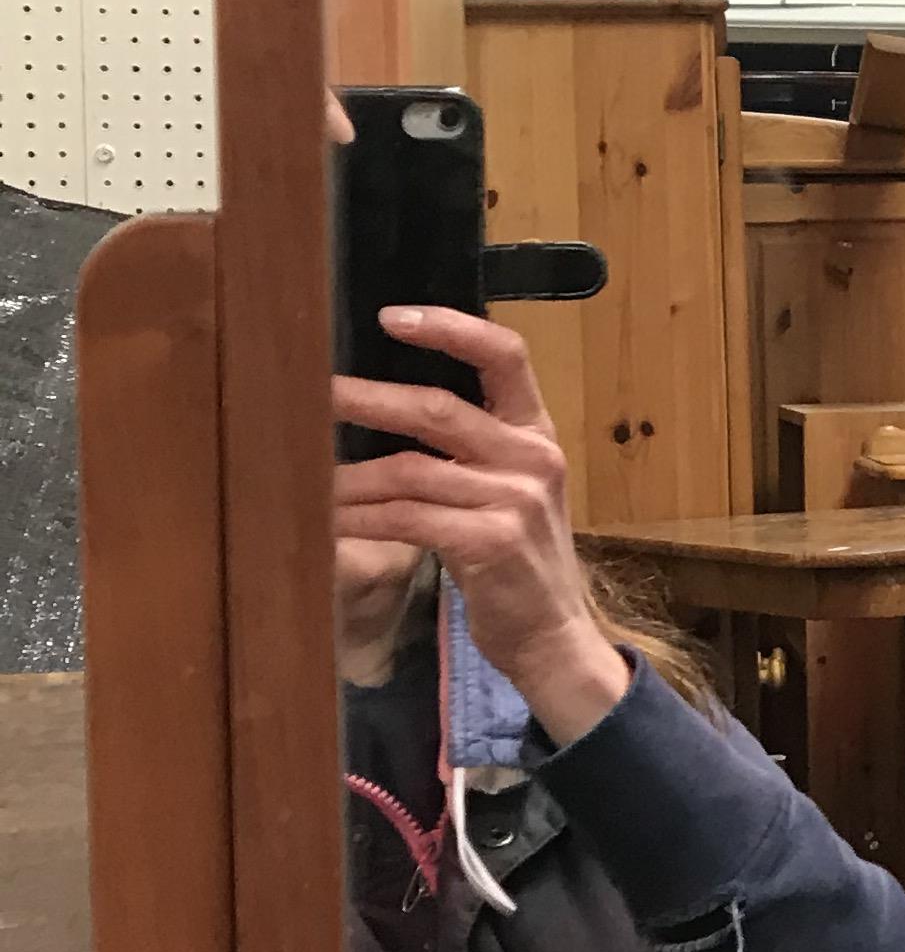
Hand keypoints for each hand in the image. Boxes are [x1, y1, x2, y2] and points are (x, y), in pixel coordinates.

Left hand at [333, 309, 630, 747]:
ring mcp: (515, 501)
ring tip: (305, 474)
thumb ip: (470, 448)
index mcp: (536, 433)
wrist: (552, 635)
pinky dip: (360, 517)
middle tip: (314, 390)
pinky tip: (329, 520)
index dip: (449, 327)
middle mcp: (531, 458)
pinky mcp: (491, 543)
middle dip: (368, 397)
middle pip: (438, 408)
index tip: (390, 316)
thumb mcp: (510, 490)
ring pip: (411, 468)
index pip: (504, 355)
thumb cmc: (517, 561)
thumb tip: (386, 404)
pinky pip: (407, 518)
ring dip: (349, 473)